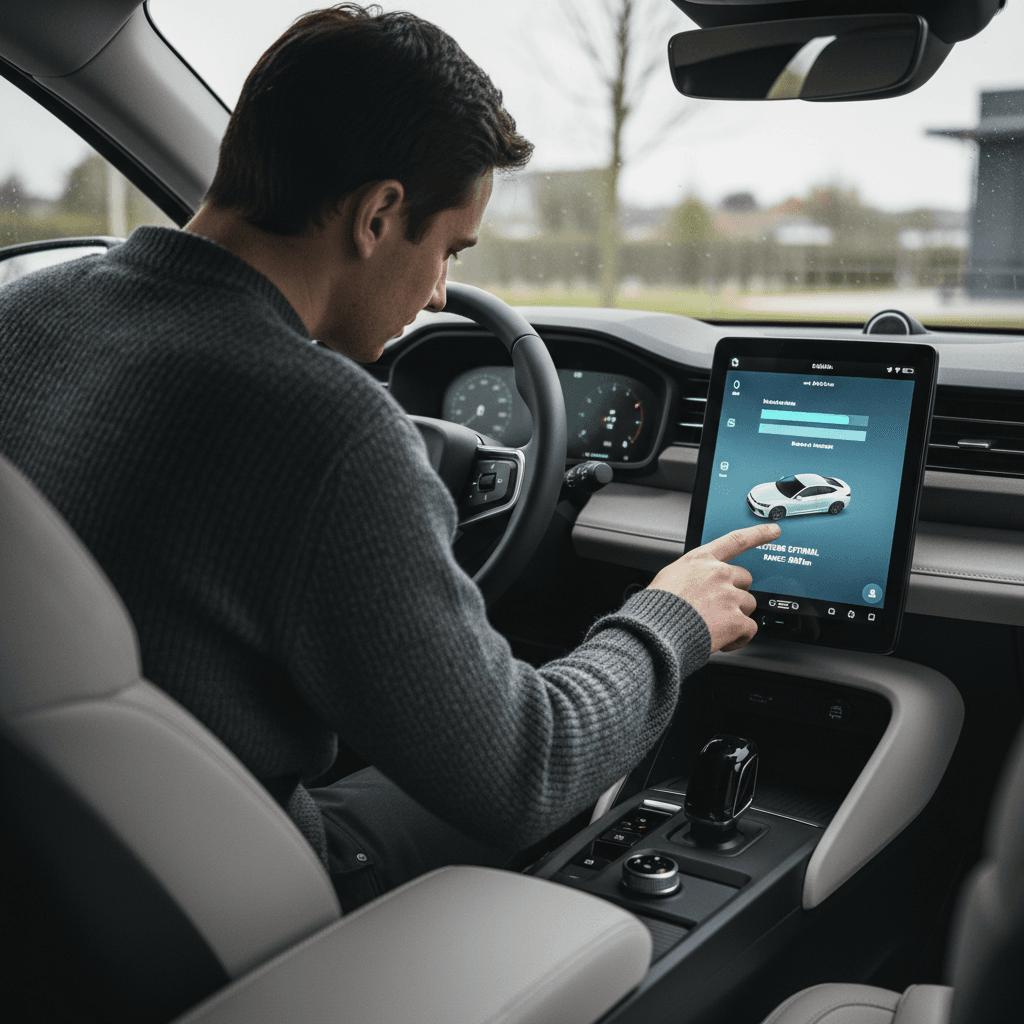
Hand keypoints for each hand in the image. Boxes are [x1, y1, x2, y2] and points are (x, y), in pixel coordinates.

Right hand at [648, 523, 781, 652]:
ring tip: (715, 626)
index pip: (736, 541)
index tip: (774, 530)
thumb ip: (690, 576)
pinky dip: (738, 638)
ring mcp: (729, 596)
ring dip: (737, 616)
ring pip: (749, 605)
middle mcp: (718, 573)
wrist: (656, 631)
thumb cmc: (656, 607)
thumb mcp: (668, 578)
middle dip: (736, 592)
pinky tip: (723, 641)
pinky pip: (749, 629)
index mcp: (700, 561)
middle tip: (720, 607)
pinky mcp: (736, 620)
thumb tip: (696, 585)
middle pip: (745, 579)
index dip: (758, 534)